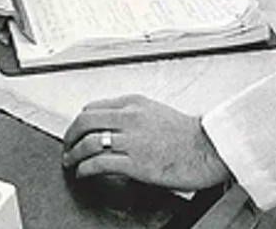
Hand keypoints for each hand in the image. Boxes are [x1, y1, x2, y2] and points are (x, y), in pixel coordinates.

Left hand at [62, 95, 231, 191]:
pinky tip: (83, 173)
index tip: (75, 132)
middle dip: (69, 137)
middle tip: (67, 147)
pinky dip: (85, 169)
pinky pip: (99, 163)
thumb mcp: (156, 112)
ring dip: (73, 155)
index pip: (92, 108)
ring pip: (88, 143)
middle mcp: (129, 118)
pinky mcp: (135, 163)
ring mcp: (131, 141)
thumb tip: (112, 125)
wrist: (208, 149)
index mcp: (134, 103)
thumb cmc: (188, 135)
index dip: (78, 123)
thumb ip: (133, 115)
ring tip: (71, 162)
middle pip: (84, 122)